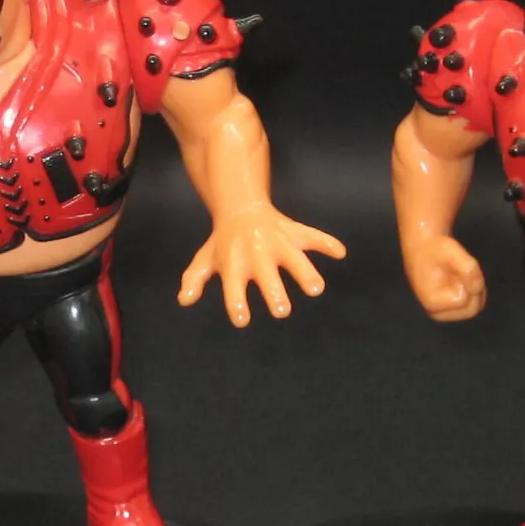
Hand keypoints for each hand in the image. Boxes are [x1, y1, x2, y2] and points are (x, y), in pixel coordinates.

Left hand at [177, 204, 346, 326]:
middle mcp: (256, 252)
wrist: (240, 207)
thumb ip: (194, 279)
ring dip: (305, 271)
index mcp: (234, 262)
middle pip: (267, 274)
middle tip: (282, 311)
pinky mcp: (294, 232)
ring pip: (294, 257)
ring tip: (316, 289)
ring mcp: (277, 241)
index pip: (233, 285)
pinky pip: (313, 236)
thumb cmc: (222, 243)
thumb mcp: (205, 259)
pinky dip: (327, 242)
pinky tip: (340, 252)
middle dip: (275, 291)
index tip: (243, 319)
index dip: (237, 301)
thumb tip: (184, 299)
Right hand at [402, 234, 485, 321]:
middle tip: (460, 268)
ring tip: (458, 272)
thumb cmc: (434, 248)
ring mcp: (444, 312)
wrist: (422, 245)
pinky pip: (473, 304)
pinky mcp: (449, 309)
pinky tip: (461, 277)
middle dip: (474, 286)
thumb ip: (469, 270)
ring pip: (475, 307)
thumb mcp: (452, 251)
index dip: (467, 280)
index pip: (465, 300)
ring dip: (474, 287)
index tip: (454, 266)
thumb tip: (478, 289)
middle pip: (472, 310)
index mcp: (432, 303)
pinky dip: (473, 289)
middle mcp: (437, 313)